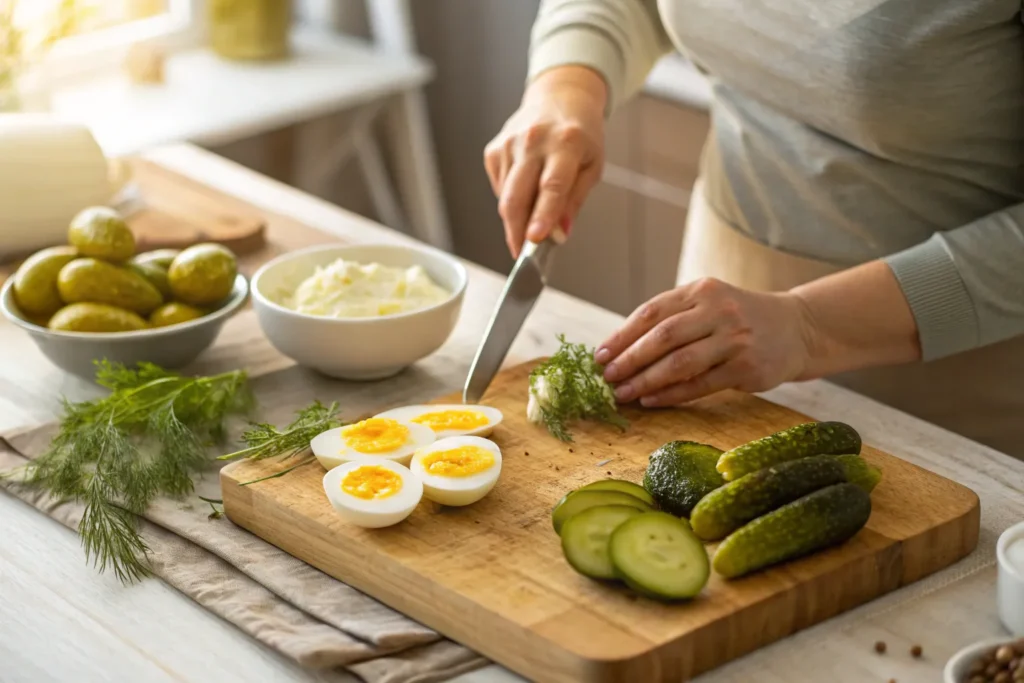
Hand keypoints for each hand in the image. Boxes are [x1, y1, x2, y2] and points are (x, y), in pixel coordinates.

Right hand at [484, 66, 606, 256]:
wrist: (560, 97)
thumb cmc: (581, 134)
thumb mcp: (592, 166)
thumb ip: (574, 201)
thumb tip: (559, 234)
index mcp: (566, 143)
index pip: (551, 186)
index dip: (543, 216)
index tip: (535, 240)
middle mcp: (534, 141)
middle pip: (517, 196)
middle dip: (517, 230)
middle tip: (521, 254)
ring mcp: (510, 144)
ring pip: (505, 197)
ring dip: (516, 218)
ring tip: (531, 222)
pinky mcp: (494, 149)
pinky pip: (499, 187)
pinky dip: (510, 199)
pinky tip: (525, 190)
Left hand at [594, 278, 816, 406]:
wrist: (796, 328)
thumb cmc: (738, 319)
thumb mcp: (707, 304)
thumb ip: (670, 318)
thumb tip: (619, 349)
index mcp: (701, 291)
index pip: (651, 312)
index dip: (622, 336)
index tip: (600, 356)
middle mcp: (718, 311)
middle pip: (662, 337)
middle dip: (629, 360)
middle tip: (607, 378)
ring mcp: (734, 340)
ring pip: (679, 363)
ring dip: (645, 381)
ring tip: (623, 394)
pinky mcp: (747, 368)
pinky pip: (700, 385)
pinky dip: (671, 394)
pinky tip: (651, 400)